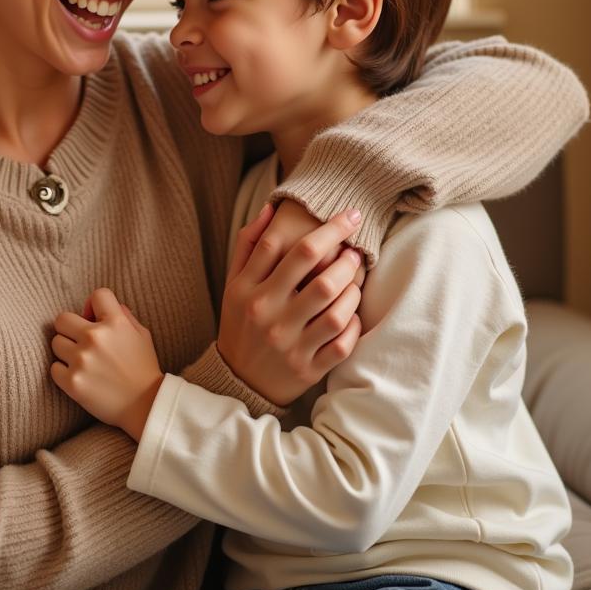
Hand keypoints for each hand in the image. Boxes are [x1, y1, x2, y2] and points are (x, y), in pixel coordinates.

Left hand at [50, 288, 163, 440]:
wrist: (146, 406)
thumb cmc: (144, 369)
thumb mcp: (142, 335)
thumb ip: (123, 315)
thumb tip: (98, 307)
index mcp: (116, 322)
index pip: (97, 295)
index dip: (94, 306)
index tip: (95, 318)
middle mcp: (96, 337)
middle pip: (63, 318)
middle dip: (71, 328)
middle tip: (81, 340)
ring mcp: (82, 360)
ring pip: (56, 342)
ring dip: (66, 350)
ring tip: (82, 361)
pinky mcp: (72, 382)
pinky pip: (54, 368)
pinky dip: (63, 372)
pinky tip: (79, 376)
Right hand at [217, 200, 364, 406]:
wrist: (237, 381)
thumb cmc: (241, 322)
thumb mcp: (235, 284)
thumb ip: (249, 245)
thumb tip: (270, 209)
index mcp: (247, 290)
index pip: (285, 246)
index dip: (324, 227)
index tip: (348, 215)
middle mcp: (267, 315)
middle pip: (317, 276)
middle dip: (345, 255)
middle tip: (355, 249)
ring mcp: (288, 344)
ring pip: (335, 310)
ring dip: (353, 290)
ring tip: (354, 279)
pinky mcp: (307, 369)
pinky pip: (341, 344)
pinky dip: (353, 325)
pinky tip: (351, 313)